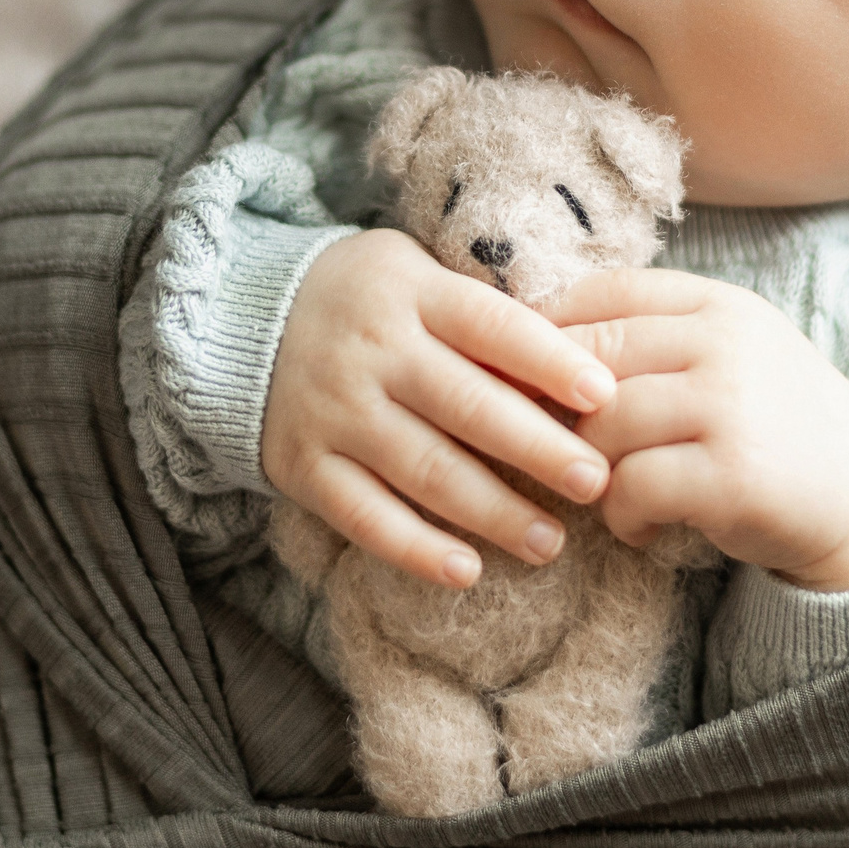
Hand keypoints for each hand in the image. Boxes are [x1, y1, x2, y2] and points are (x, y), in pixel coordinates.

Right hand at [261, 229, 618, 588]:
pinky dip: (415, 549)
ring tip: (550, 542)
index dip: (550, 361)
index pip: (492, 326)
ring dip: (494, 513)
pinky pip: (365, 516)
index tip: (605, 396)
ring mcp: (335, 412)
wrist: (243, 318)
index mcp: (412, 294)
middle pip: (467, 406)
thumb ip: (483, 316)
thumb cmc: (369, 299)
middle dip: (539, 449)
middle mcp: (373, 352)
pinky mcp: (303, 465)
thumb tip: (580, 370)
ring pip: (425, 470)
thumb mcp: (419, 276)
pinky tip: (467, 572)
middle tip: (596, 483)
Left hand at [549, 270, 848, 592]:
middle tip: (549, 444)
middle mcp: (726, 343)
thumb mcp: (732, 357)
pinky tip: (642, 527)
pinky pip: (630, 487)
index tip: (519, 370)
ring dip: (590, 468)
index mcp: (720, 304)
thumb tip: (535, 331)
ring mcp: (731, 406)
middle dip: (554, 406)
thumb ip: (658, 338)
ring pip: (602, 424)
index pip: (606, 291)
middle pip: (590, 356)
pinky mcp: (732, 475)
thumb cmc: (778, 429)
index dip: (547, 328)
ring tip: (614, 492)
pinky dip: (622, 515)